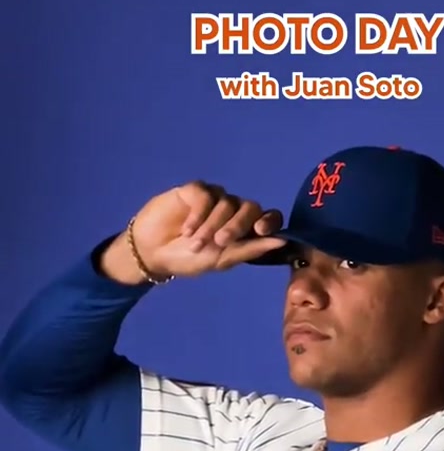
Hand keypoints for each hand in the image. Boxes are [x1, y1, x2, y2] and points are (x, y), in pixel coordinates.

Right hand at [102, 182, 285, 283]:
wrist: (153, 253)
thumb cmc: (188, 260)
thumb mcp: (221, 260)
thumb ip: (250, 250)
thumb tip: (282, 242)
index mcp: (244, 230)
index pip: (268, 218)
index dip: (270, 221)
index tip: (261, 230)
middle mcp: (233, 211)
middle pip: (250, 207)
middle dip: (237, 225)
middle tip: (220, 242)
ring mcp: (214, 199)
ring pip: (227, 202)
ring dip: (211, 226)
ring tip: (195, 243)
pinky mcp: (195, 191)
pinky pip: (205, 195)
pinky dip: (198, 214)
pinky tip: (187, 229)